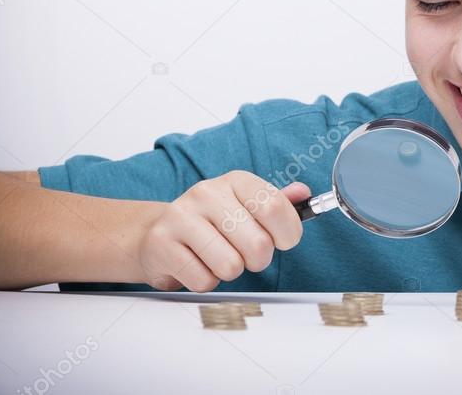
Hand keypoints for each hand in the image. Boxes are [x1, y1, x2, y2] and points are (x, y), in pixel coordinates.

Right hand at [135, 171, 310, 291]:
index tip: (283, 241)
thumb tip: (304, 194)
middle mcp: (208, 193)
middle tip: (246, 254)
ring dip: (231, 271)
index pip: (275, 207)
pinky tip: (197, 264)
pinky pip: (204, 281)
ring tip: (218, 257)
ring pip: (231, 266)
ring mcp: (182, 217)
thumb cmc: (211, 222)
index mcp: (236, 180)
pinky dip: (206, 281)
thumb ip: (277, 202)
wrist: (157, 233)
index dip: (288, 233)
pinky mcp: (162, 244)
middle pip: (258, 244)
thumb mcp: (245, 205)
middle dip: (259, 259)